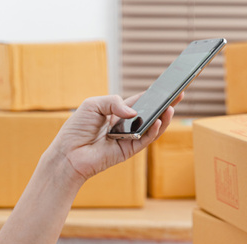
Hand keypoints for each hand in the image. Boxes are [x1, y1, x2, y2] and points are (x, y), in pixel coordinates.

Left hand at [52, 93, 182, 181]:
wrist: (68, 153)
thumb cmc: (77, 128)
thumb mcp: (94, 105)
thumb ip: (114, 102)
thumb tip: (134, 112)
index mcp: (116, 112)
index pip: (140, 102)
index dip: (153, 95)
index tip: (168, 87)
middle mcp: (125, 125)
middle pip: (150, 114)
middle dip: (165, 105)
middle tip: (179, 94)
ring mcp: (128, 139)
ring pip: (151, 128)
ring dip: (163, 119)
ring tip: (171, 108)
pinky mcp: (128, 151)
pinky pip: (145, 141)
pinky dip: (153, 132)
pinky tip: (158, 122)